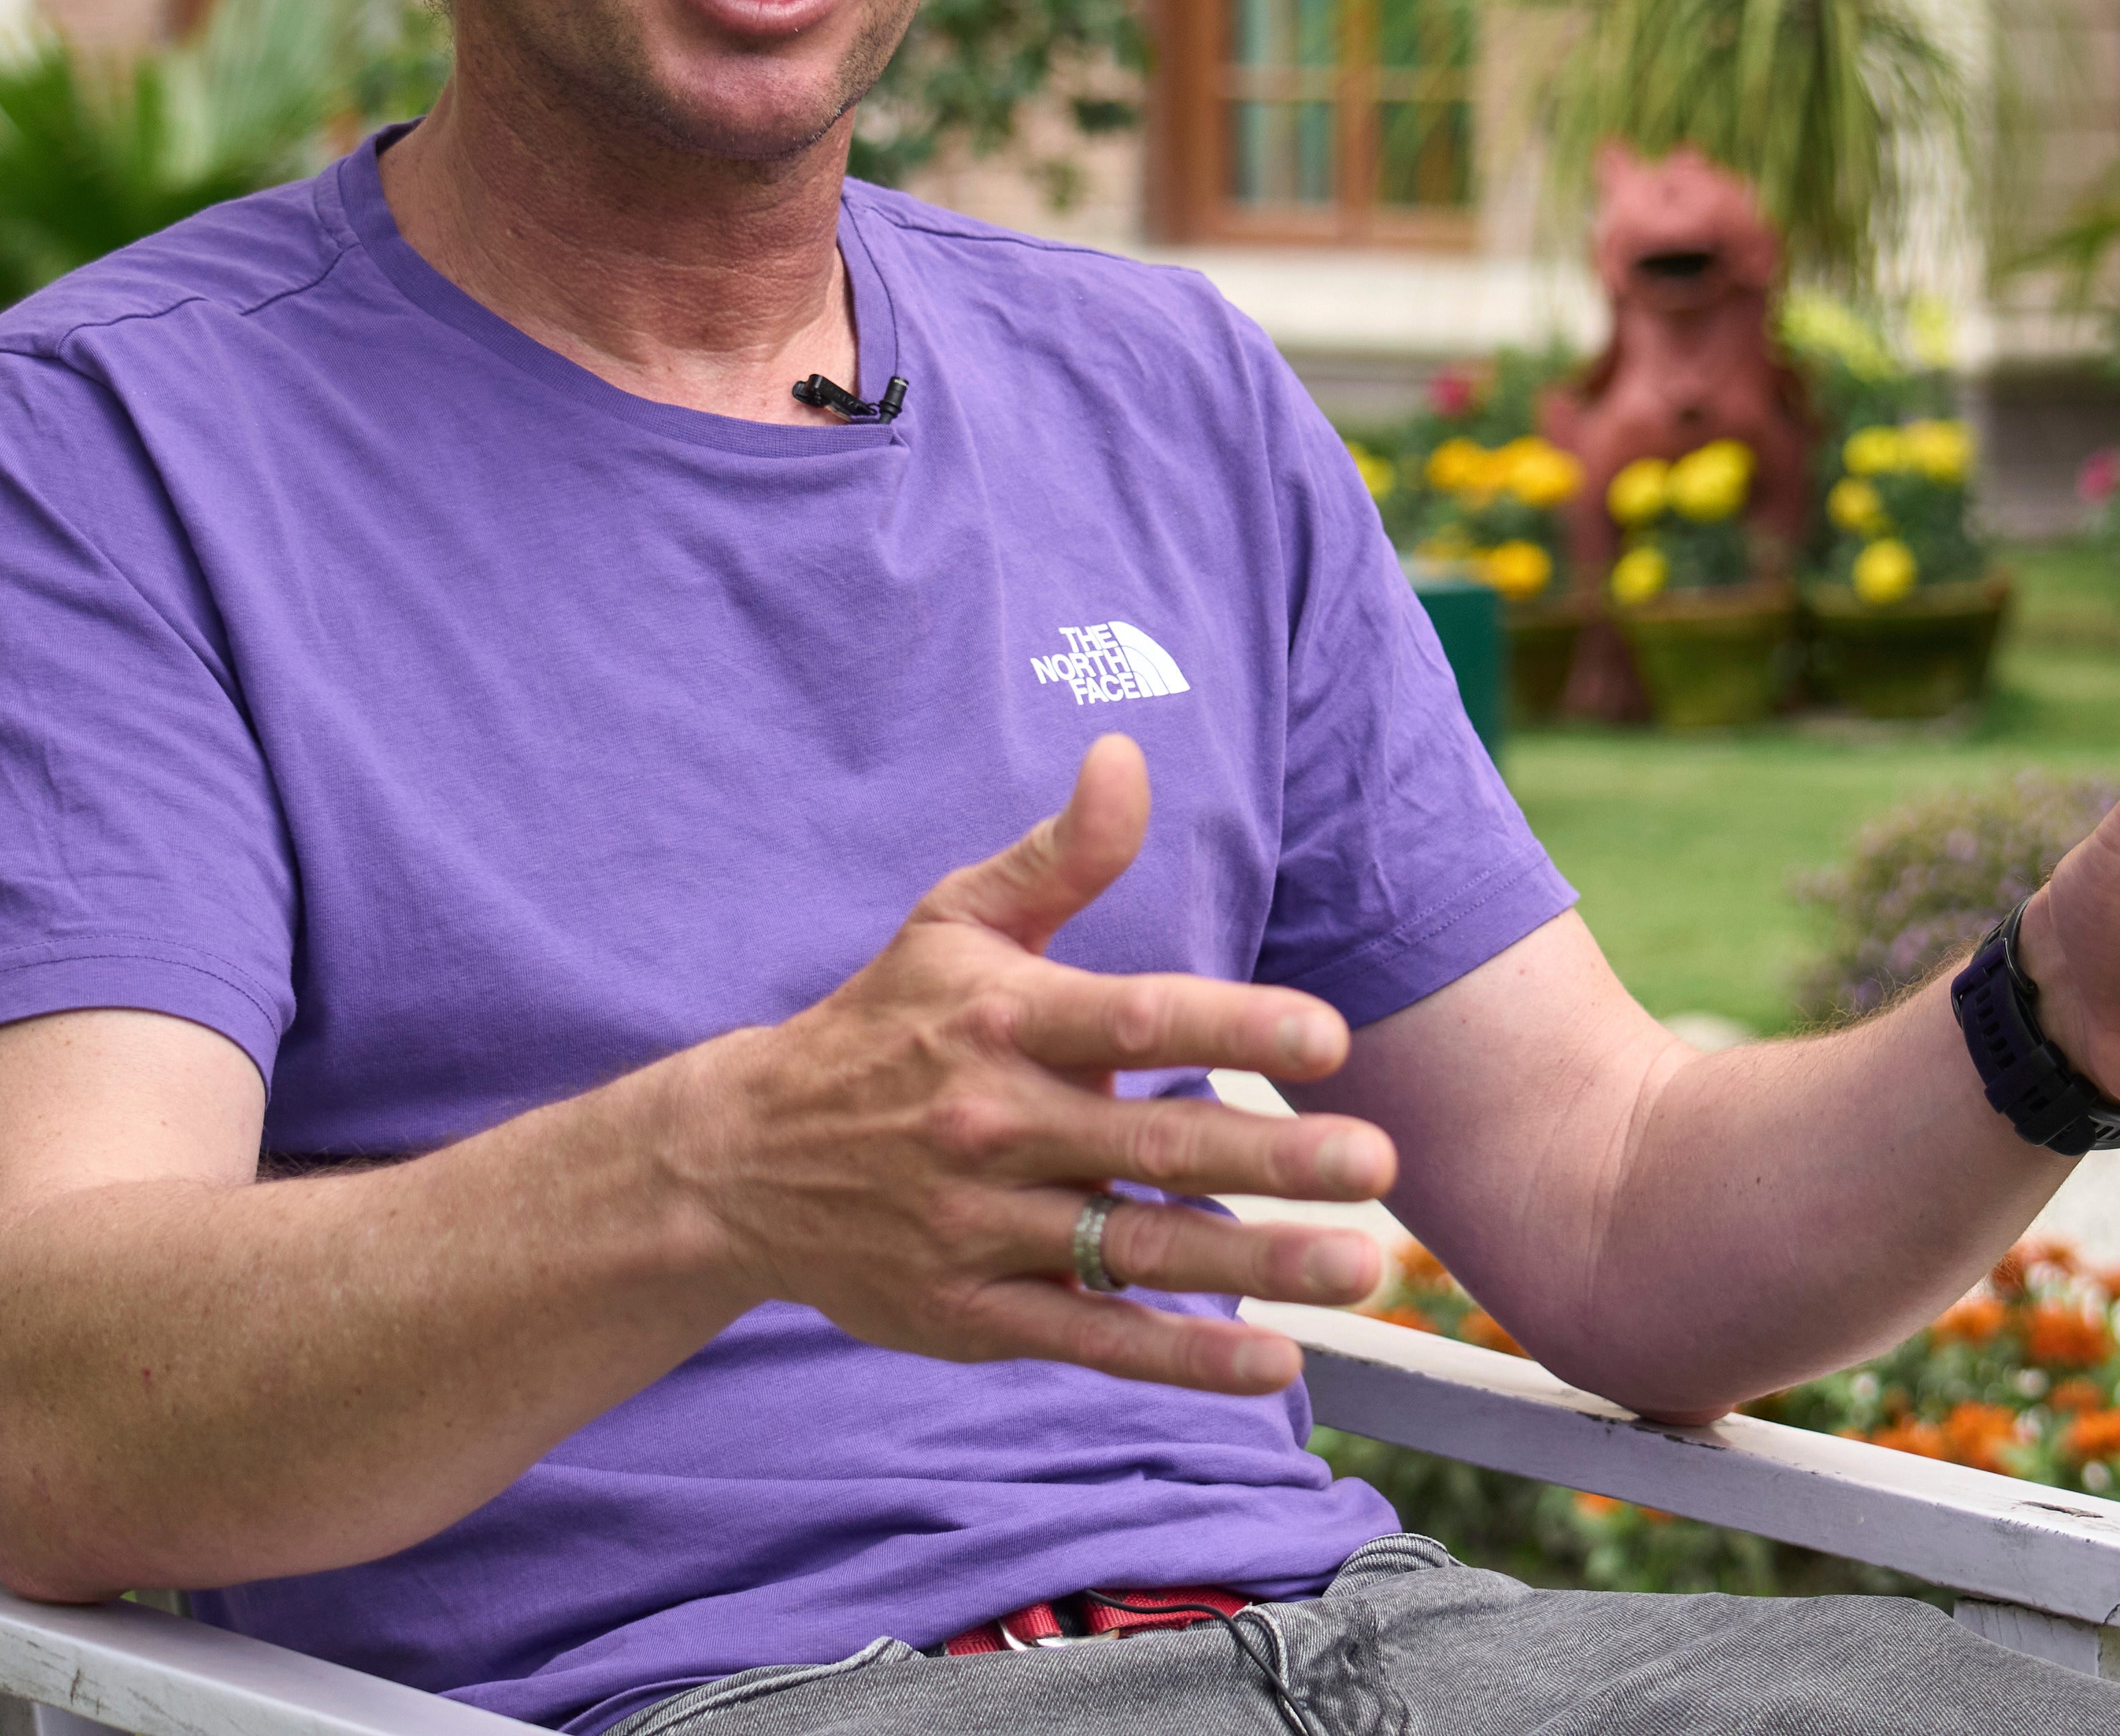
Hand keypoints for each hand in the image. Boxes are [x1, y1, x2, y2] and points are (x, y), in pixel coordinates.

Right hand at [666, 735, 1393, 1393]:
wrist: (739, 1158)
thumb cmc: (881, 1025)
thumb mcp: (954, 921)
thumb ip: (1060, 853)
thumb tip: (1127, 755)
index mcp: (1003, 1022)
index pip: (1135, 1019)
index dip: (1234, 1026)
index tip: (1329, 1034)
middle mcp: (994, 1126)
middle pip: (1153, 1144)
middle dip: (1274, 1155)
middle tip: (1380, 1161)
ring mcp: (980, 1228)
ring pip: (1138, 1251)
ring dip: (1256, 1262)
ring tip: (1359, 1267)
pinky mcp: (970, 1315)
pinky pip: (1091, 1338)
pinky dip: (1181, 1358)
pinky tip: (1273, 1363)